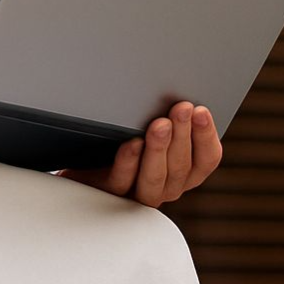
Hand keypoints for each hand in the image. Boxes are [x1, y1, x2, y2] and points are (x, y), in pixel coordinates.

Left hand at [58, 102, 222, 207]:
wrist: (76, 162)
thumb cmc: (118, 138)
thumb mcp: (147, 124)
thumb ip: (167, 117)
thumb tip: (177, 90)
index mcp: (182, 171)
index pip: (206, 159)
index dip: (206, 136)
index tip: (201, 110)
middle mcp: (164, 185)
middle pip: (181, 167)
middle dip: (183, 135)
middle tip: (181, 108)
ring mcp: (137, 192)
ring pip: (155, 178)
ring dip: (159, 149)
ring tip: (160, 124)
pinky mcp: (107, 193)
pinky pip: (121, 182)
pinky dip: (128, 163)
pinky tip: (131, 144)